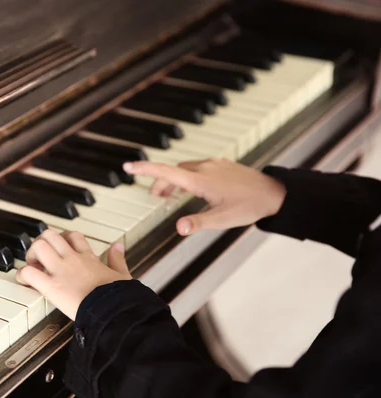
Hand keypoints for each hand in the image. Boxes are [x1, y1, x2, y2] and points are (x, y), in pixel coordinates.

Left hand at [15, 229, 131, 319]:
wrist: (113, 310)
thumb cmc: (119, 297)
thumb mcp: (123, 275)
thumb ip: (118, 259)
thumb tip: (118, 246)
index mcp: (89, 258)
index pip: (74, 236)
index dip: (63, 238)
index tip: (60, 247)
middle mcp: (72, 260)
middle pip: (52, 235)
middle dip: (42, 242)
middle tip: (41, 255)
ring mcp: (61, 271)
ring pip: (39, 246)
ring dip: (31, 254)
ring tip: (32, 265)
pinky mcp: (52, 287)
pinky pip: (29, 273)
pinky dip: (22, 274)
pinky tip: (24, 280)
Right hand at [123, 159, 285, 235]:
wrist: (274, 193)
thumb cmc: (249, 206)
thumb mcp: (222, 219)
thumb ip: (198, 223)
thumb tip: (178, 228)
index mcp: (201, 181)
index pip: (166, 172)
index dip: (145, 169)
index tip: (128, 166)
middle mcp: (205, 168)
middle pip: (173, 171)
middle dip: (161, 182)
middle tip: (155, 197)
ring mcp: (214, 164)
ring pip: (185, 169)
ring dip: (175, 180)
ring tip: (171, 195)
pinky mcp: (222, 165)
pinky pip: (197, 167)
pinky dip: (188, 176)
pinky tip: (194, 189)